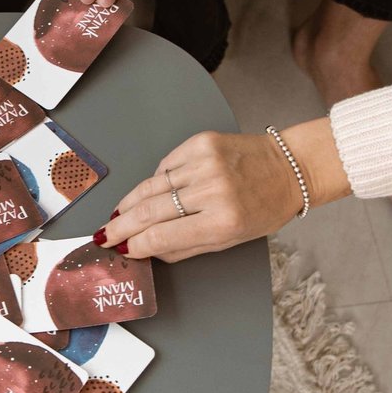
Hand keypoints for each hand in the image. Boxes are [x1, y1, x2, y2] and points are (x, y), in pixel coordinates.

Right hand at [98, 122, 350, 261]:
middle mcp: (212, 190)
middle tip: (103, 235)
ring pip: (152, 186)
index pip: (162, 236)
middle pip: (151, 210)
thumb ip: (185, 247)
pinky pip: (166, 166)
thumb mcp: (230, 241)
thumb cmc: (264, 209)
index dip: (136, 244)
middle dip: (121, 225)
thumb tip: (146, 250)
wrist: (289, 168)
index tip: (119, 249)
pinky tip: (147, 192)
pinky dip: (155, 180)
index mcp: (222, 221)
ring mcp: (205, 163)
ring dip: (130, 202)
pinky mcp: (202, 142)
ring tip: (116, 214)